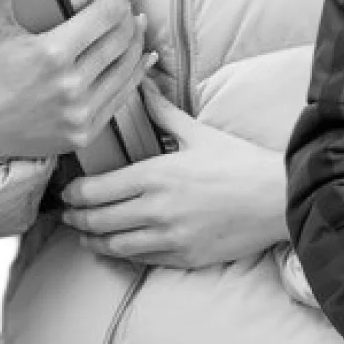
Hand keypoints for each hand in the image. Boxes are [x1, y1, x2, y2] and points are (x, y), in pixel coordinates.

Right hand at [0, 0, 152, 162]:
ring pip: (129, 66)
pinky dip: (137, 73)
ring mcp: (81, 111)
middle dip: (127, 18)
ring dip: (137, 42)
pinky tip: (143, 58)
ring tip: (135, 27)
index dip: (114, 0)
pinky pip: (124, 96)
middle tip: (123, 10)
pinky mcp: (87, 131)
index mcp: (52, 54)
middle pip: (122, 38)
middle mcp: (71, 85)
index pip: (107, 15)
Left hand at [60, 84, 288, 271]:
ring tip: (85, 236)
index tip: (67, 193)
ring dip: (93, 242)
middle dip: (77, 219)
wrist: (276, 198)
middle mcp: (156, 209)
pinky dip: (123, 255)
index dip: (75, 195)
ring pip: (115, 245)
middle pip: (99, 220)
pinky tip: (118, 248)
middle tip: (67, 216)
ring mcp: (169, 237)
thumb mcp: (198, 133)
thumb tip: (142, 84)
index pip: (98, 190)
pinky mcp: (183, 257)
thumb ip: (163, 113)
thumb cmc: (239, 162)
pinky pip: (141, 260)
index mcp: (156, 175)